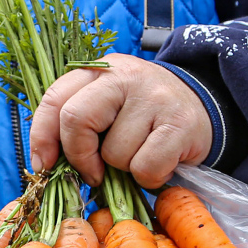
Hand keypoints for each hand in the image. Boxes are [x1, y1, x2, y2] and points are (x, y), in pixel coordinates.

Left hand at [29, 54, 213, 187]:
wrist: (205, 107)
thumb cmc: (144, 116)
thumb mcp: (108, 108)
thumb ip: (79, 124)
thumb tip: (46, 163)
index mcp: (99, 70)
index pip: (54, 98)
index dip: (42, 136)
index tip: (43, 164)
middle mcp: (124, 76)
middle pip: (76, 119)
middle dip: (79, 156)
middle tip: (93, 172)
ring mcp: (154, 97)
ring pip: (114, 153)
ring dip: (123, 169)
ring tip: (141, 154)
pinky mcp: (180, 123)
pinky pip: (145, 167)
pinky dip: (149, 177)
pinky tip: (160, 162)